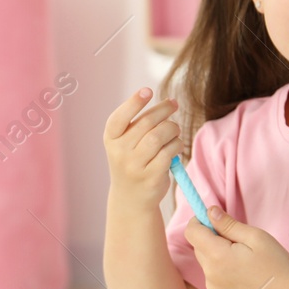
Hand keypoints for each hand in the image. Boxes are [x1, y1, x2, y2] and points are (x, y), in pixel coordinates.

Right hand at [103, 88, 183, 210]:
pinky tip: (176, 146)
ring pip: (160, 136)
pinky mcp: (151, 176)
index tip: (147, 91)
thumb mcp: (126, 143)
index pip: (119, 118)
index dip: (134, 103)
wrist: (131, 198)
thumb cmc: (133, 161)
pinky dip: (177, 145)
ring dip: (173, 128)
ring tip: (174, 130)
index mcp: (111, 139)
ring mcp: (134, 166)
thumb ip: (140, 124)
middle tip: (174, 105)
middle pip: (147, 123)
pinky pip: (169, 152)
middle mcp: (119, 152)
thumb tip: (169, 104)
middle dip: (164, 110)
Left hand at [184, 206, 288, 288]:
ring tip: (243, 262)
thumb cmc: (276, 266)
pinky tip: (243, 277)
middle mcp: (210, 275)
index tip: (214, 220)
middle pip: (199, 248)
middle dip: (212, 240)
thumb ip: (228, 224)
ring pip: (207, 264)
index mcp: (217, 256)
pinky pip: (214, 280)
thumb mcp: (256, 237)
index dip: (199, 222)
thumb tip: (210, 212)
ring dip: (217, 258)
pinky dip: (222, 274)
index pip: (191, 232)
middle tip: (238, 242)